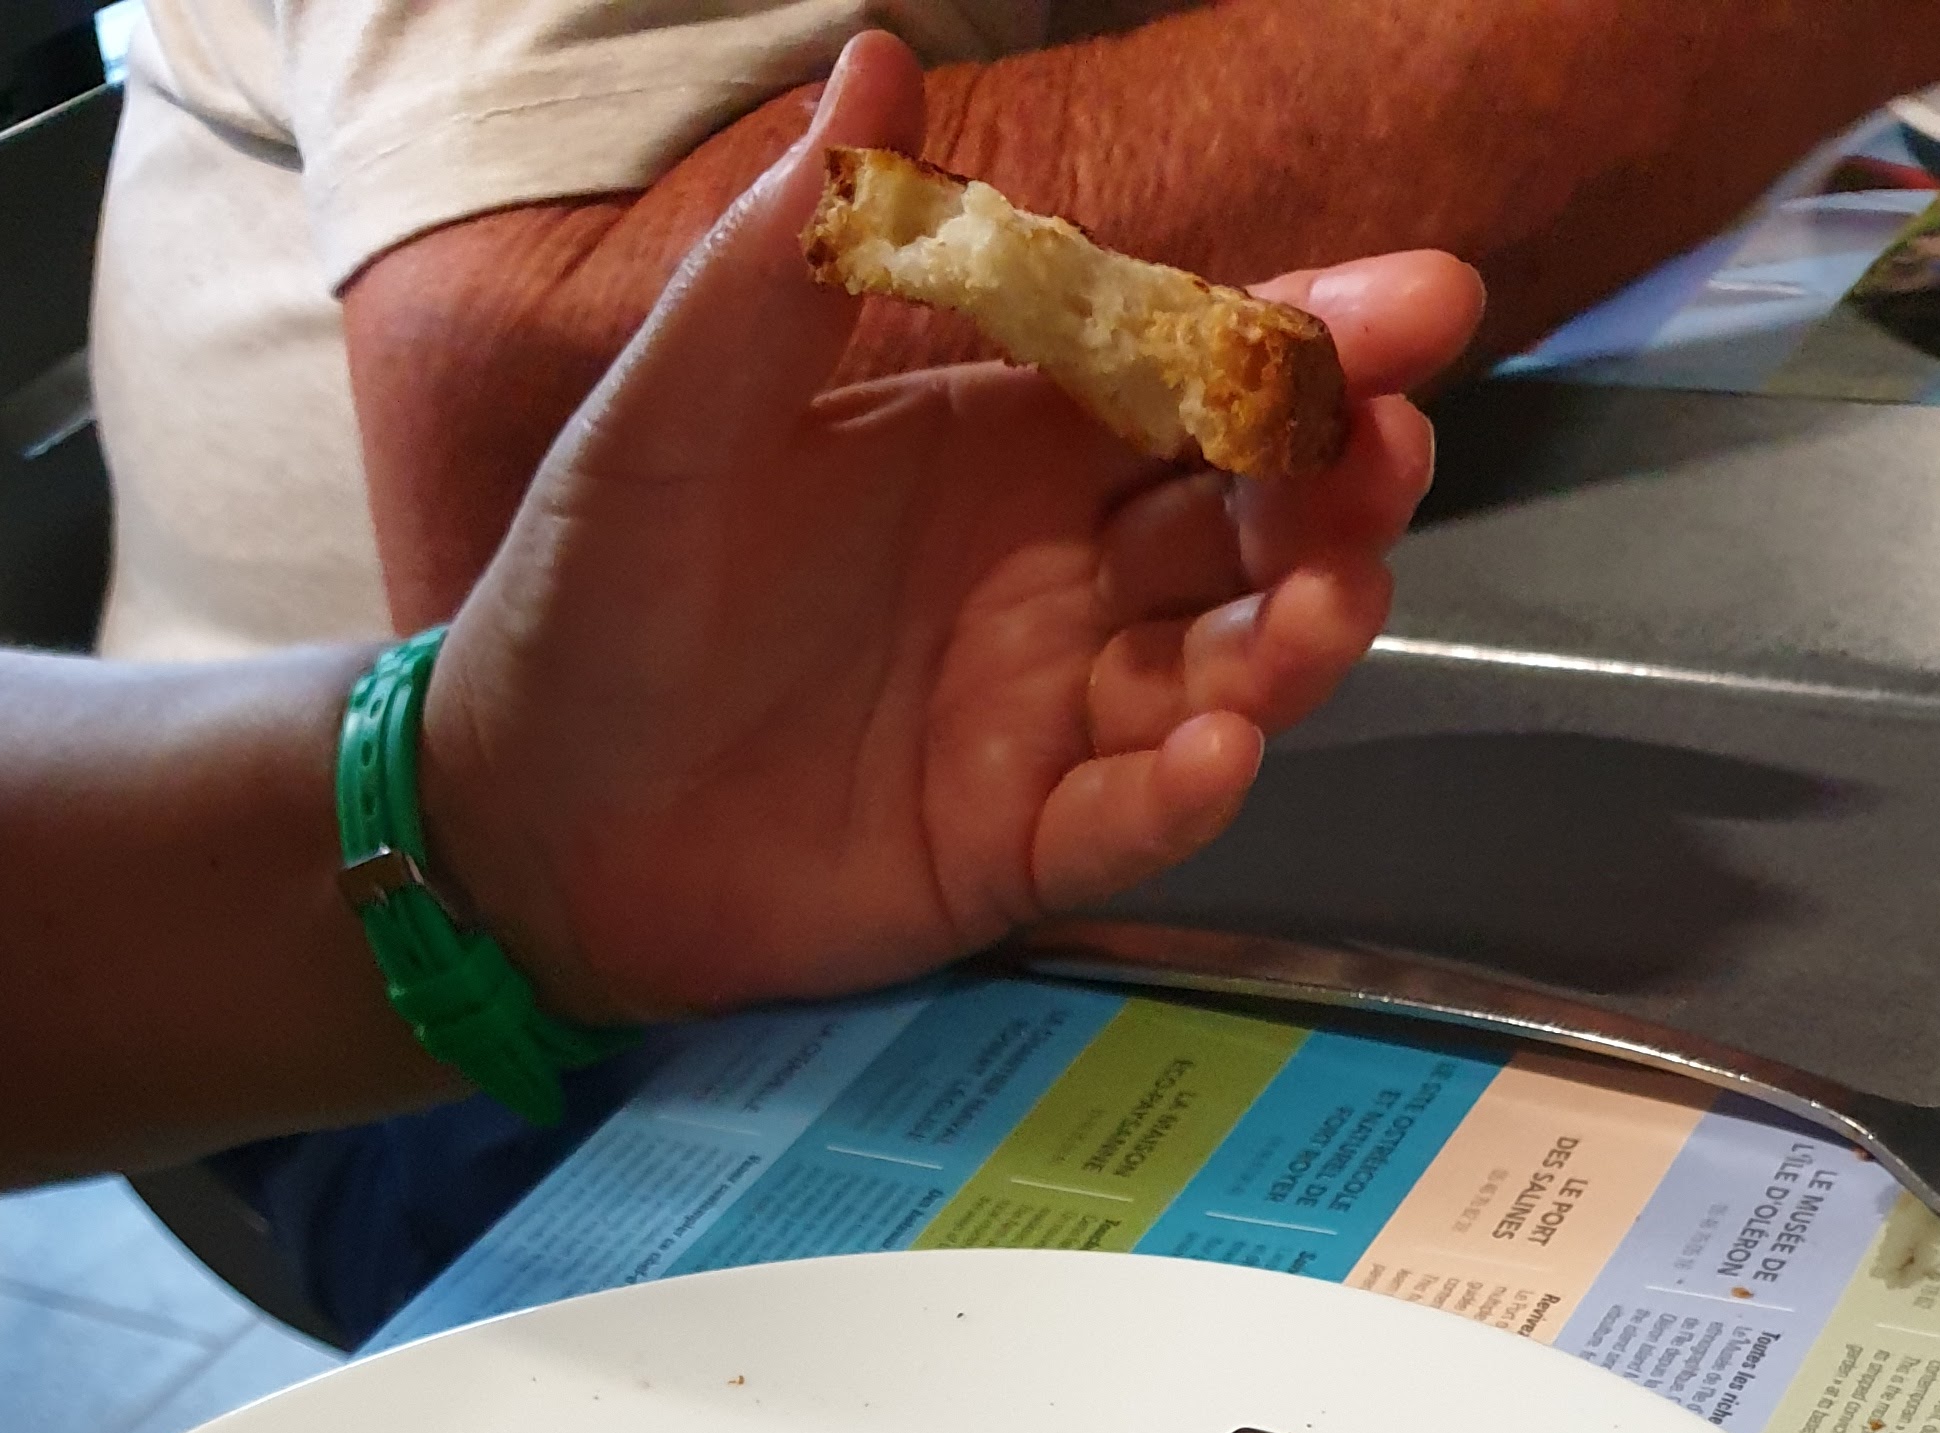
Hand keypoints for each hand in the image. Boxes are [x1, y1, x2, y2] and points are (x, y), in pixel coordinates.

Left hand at [423, 29, 1479, 1025]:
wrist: (519, 809)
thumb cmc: (600, 588)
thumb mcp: (678, 403)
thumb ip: (791, 252)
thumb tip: (877, 59)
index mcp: (999, 438)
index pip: (1185, 371)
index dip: (1307, 339)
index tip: (1419, 308)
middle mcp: (1051, 570)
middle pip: (1248, 518)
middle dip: (1341, 487)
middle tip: (1388, 461)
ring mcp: (1042, 713)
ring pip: (1225, 662)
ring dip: (1298, 634)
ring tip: (1318, 612)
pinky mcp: (1009, 847)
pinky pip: (1126, 817)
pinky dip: (1184, 790)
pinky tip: (1212, 751)